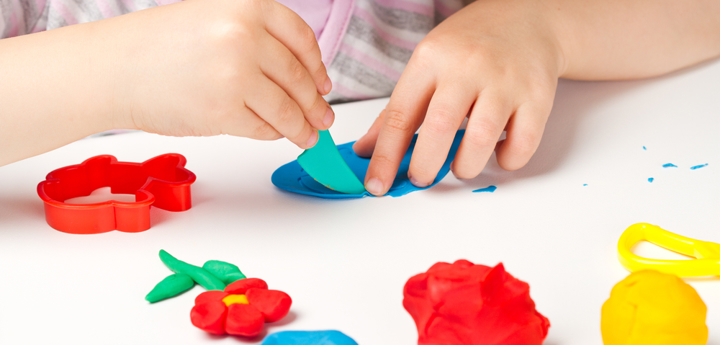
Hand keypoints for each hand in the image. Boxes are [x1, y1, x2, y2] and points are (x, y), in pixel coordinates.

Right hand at [109, 0, 332, 147]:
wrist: (112, 68)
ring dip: (303, 126)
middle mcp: (245, 36)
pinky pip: (263, 128)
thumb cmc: (157, 46)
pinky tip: (277, 135)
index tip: (323, 84)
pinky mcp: (223, 112)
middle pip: (298, 78)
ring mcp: (235, 75)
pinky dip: (274, 134)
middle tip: (323, 117)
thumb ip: (256, 37)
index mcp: (247, 6)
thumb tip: (301, 75)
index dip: (317, 67)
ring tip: (309, 135)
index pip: (302, 40)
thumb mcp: (213, 18)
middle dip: (315, 104)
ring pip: (287, 109)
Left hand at [352, 0, 563, 194]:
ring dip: (465, 166)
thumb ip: (397, 110)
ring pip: (481, 140)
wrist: (528, 17)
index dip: (385, 156)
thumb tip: (367, 151)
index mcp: (431, 58)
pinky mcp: (537, 95)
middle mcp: (468, 66)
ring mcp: (505, 80)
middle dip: (424, 166)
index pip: (399, 114)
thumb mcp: (426, 64)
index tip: (376, 184)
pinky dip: (506, 160)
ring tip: (461, 165)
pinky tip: (497, 151)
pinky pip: (521, 144)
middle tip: (420, 177)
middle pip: (440, 128)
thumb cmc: (470, 45)